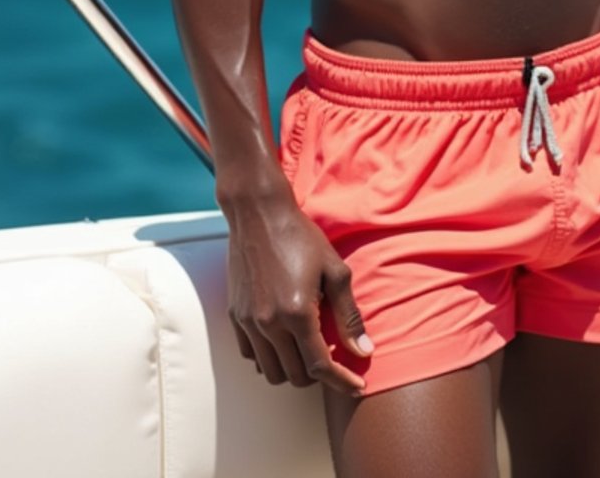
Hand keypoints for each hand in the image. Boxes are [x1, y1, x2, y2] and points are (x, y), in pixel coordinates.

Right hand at [226, 192, 372, 396]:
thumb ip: (348, 315)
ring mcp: (248, 322)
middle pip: (295, 376)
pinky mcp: (235, 315)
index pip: (320, 367)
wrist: (259, 213)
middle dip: (319, 375)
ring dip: (293, 369)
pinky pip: (251, 356)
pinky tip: (284, 340)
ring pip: (271, 372)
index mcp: (297, 313)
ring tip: (308, 350)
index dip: (342, 381)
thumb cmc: (300, 236)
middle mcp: (269, 324)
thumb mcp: (335, 270)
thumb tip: (363, 351)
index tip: (357, 386)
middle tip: (334, 359)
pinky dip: (269, 357)